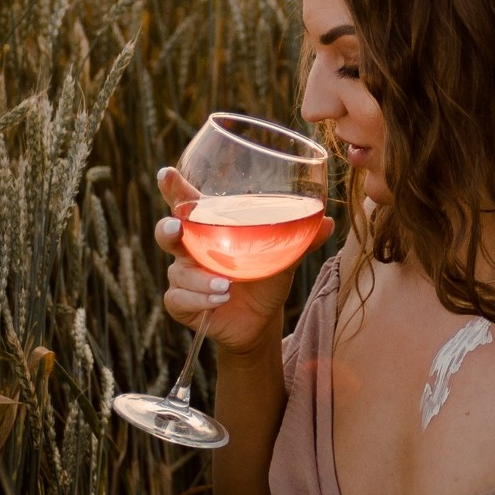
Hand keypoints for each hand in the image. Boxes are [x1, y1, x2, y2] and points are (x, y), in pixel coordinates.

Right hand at [154, 166, 333, 358]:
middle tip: (176, 228)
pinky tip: (219, 298)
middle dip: (168, 229)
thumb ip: (300, 239)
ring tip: (226, 284)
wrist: (260, 319)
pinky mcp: (181, 303)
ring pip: (179, 272)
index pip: (185, 203)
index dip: (173, 188)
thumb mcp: (284, 257)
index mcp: (209, 228)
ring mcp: (183, 276)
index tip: (167, 174)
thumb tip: (327, 222)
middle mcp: (191, 248)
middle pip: (168, 232)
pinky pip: (179, 298)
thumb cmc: (266, 277)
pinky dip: (200, 298)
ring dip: (200, 278)